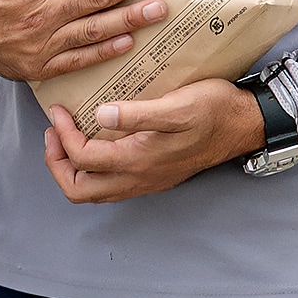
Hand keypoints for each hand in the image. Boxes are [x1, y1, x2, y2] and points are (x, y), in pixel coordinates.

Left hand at [41, 78, 266, 202]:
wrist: (244, 124)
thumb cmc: (212, 110)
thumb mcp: (176, 106)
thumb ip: (137, 115)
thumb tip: (100, 115)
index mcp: (139, 160)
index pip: (82, 159)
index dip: (62, 135)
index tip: (57, 110)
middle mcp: (139, 178)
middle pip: (80, 190)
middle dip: (57, 164)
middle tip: (53, 134)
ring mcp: (146, 180)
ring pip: (94, 192)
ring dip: (72, 169)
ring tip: (65, 138)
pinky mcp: (153, 175)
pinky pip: (110, 185)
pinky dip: (91, 169)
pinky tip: (94, 143)